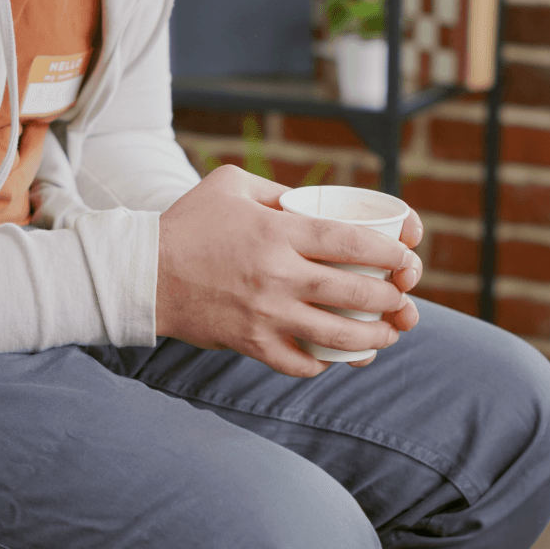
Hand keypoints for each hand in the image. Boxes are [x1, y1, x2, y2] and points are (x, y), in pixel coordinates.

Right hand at [156, 165, 422, 376]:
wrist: (144, 274)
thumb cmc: (187, 224)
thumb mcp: (231, 185)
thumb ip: (277, 191)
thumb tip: (313, 201)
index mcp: (278, 232)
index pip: (354, 244)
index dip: (392, 252)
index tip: (405, 256)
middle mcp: (278, 276)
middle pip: (357, 293)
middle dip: (392, 297)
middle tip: (402, 297)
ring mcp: (266, 314)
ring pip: (338, 335)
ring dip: (374, 338)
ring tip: (386, 335)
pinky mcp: (250, 343)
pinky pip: (299, 363)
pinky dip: (323, 364)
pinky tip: (333, 358)